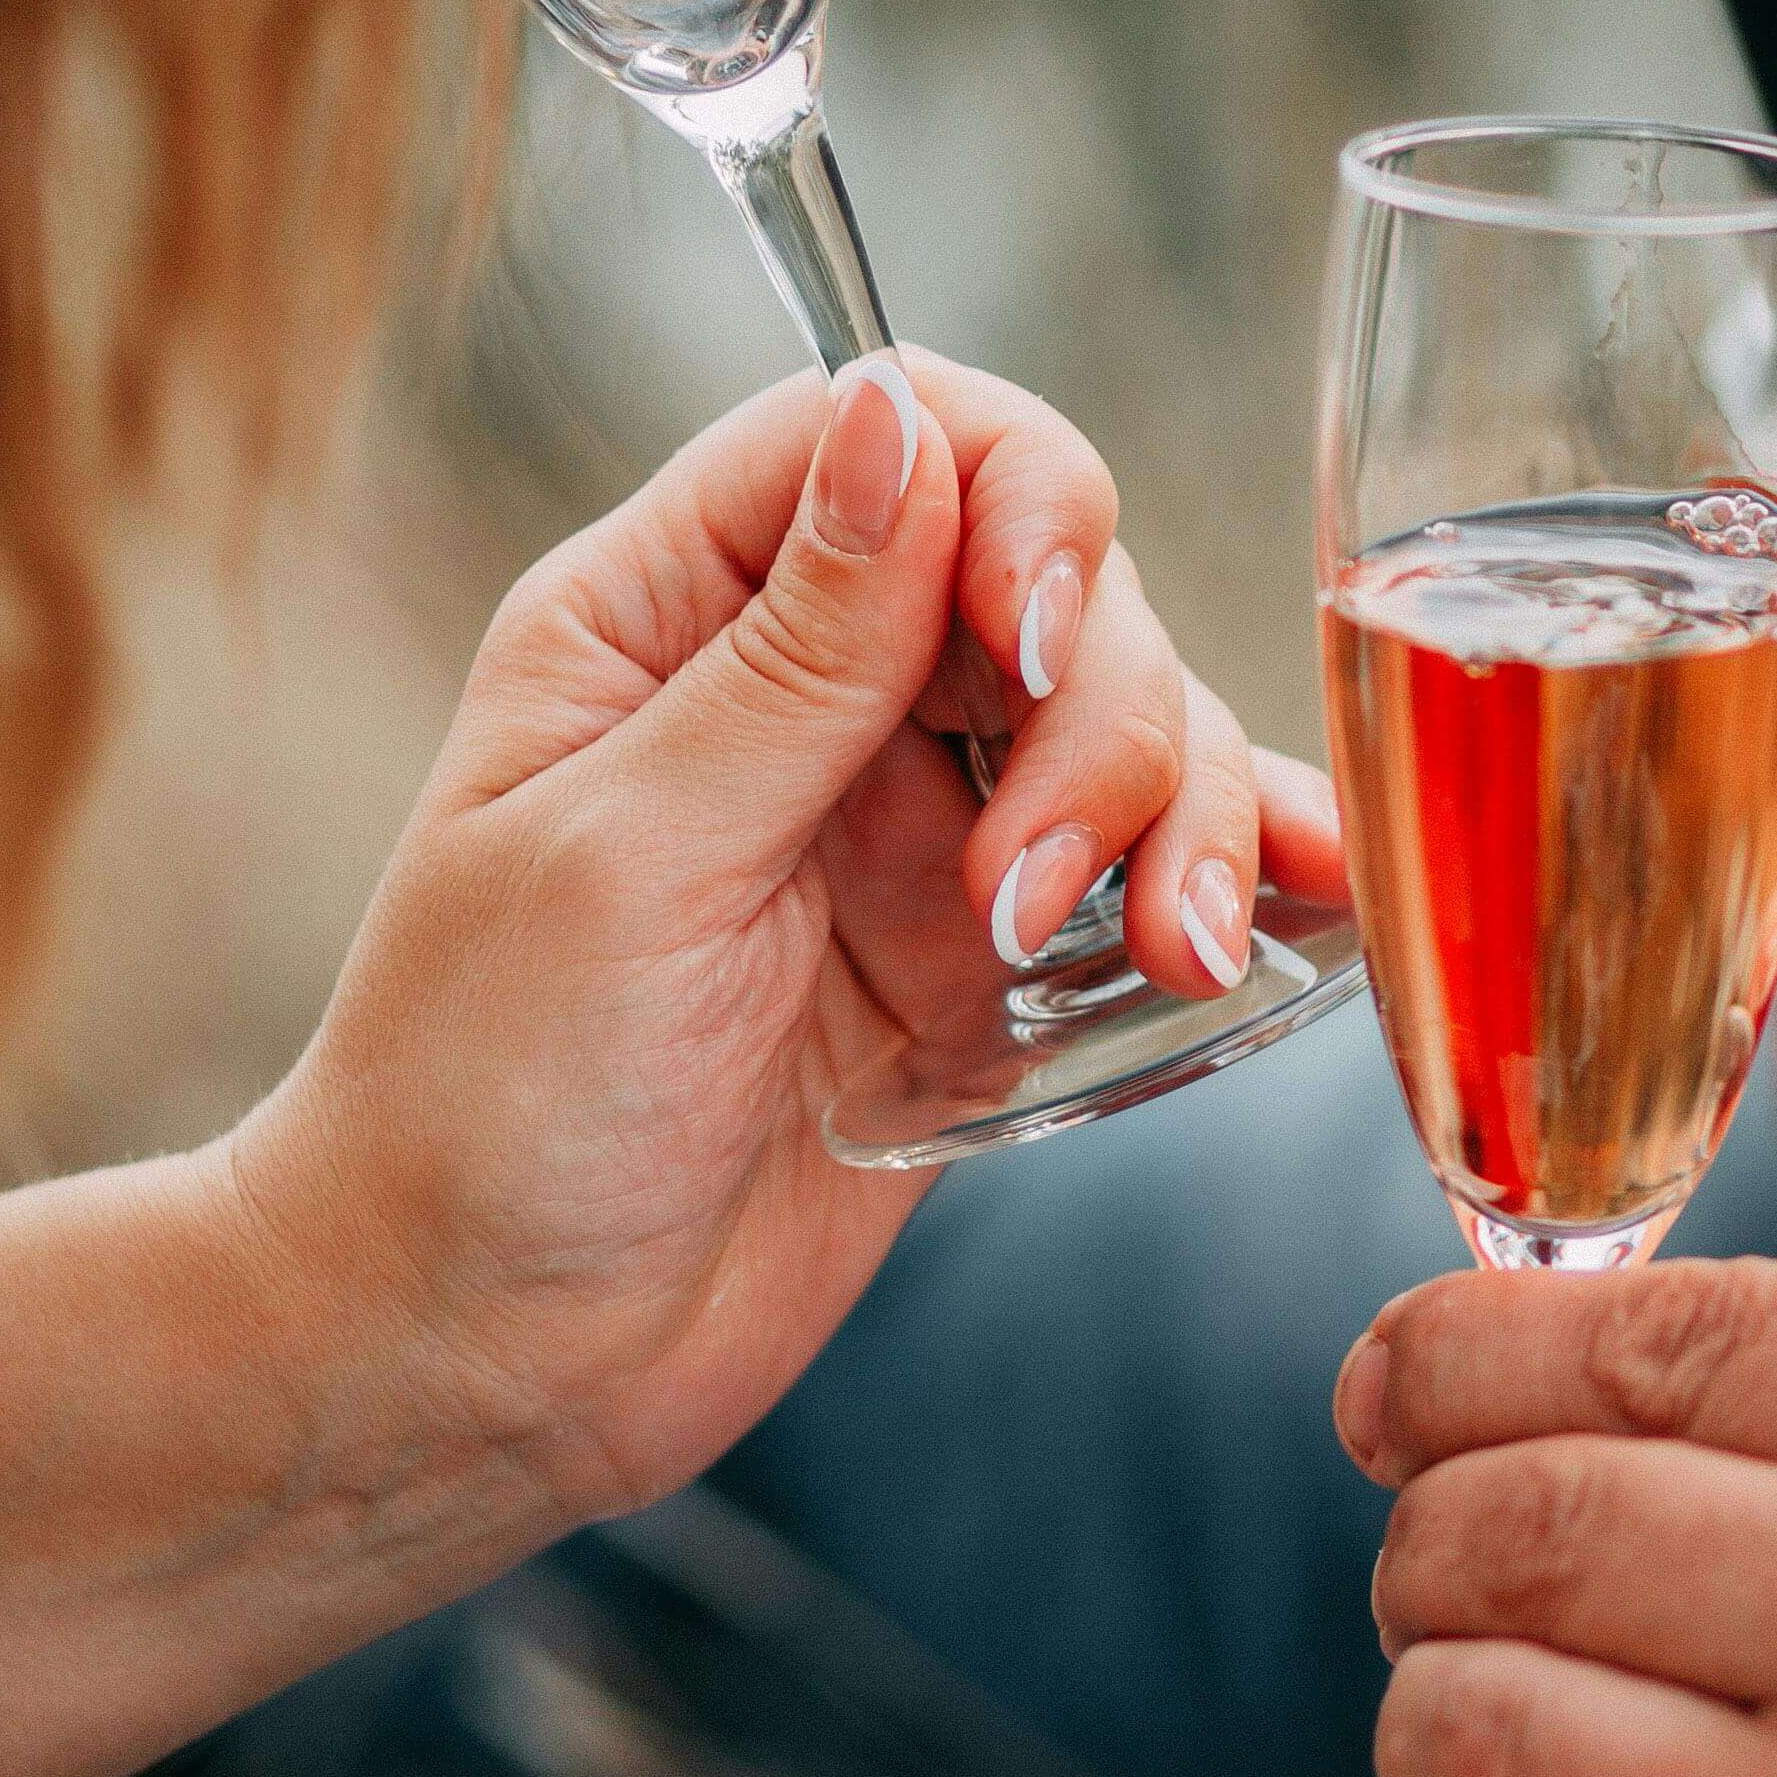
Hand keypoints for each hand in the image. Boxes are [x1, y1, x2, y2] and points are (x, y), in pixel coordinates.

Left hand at [233, 351, 1342, 1527]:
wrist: (477, 1363)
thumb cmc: (476, 1106)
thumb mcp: (625, 858)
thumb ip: (793, 652)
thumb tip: (895, 413)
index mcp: (671, 616)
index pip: (893, 435)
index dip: (1010, 497)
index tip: (1028, 643)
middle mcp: (808, 695)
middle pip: (1053, 582)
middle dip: (1105, 719)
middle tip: (1036, 896)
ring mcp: (908, 830)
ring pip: (1133, 727)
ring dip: (1186, 820)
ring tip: (1164, 960)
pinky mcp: (986, 967)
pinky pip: (1155, 874)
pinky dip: (1246, 880)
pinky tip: (1299, 914)